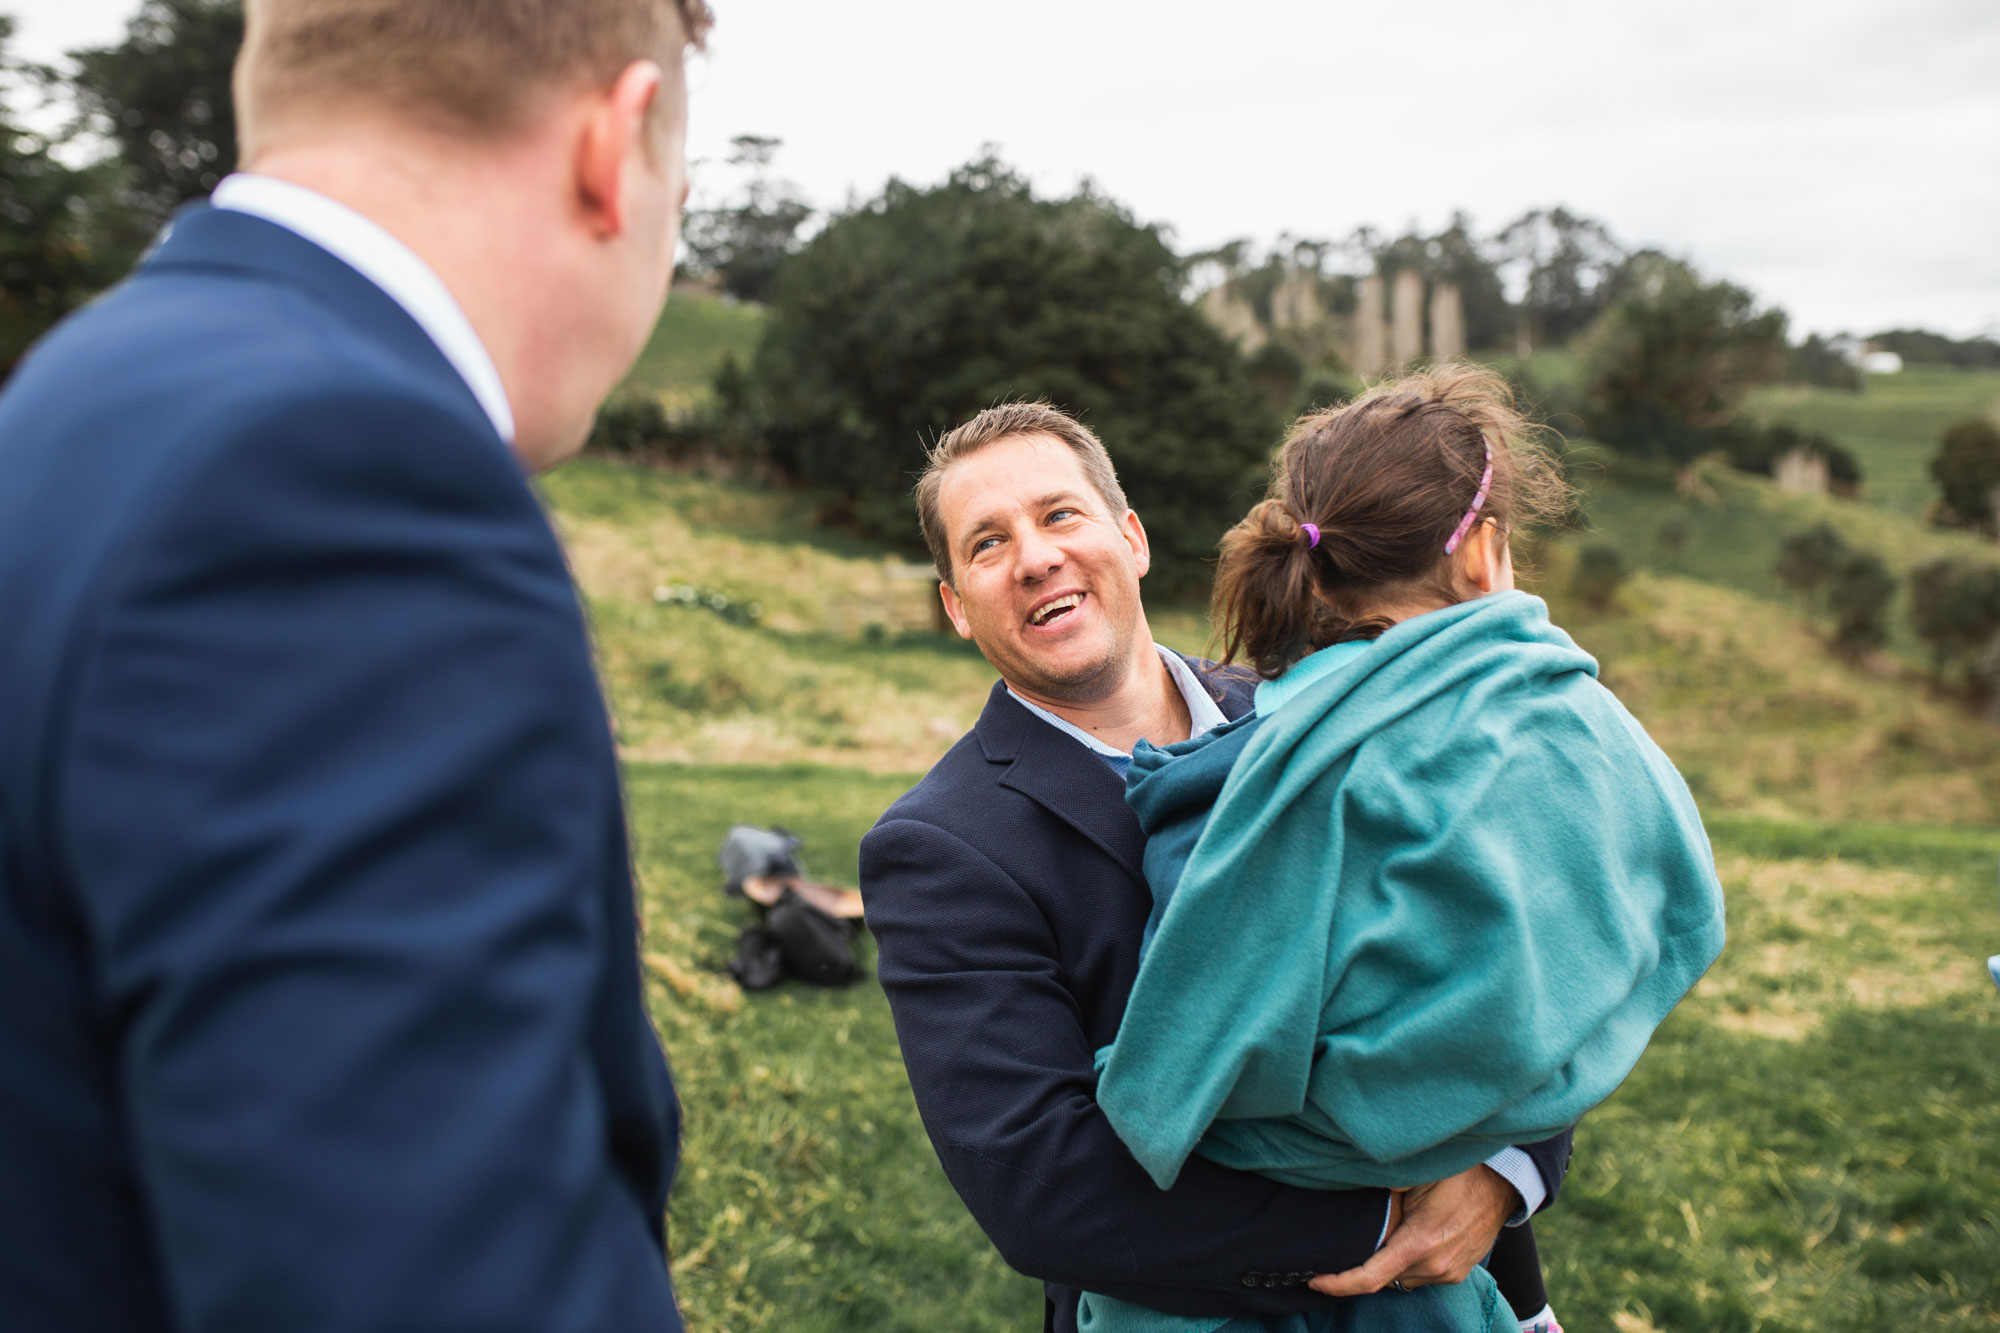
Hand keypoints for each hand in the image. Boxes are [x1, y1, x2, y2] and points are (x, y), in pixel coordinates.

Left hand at [1309, 1165, 1515, 1296]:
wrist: (1502, 1185)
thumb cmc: (1459, 1174)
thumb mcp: (1419, 1172)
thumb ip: (1386, 1186)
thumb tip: (1352, 1182)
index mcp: (1420, 1242)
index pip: (1370, 1277)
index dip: (1338, 1283)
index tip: (1314, 1280)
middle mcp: (1435, 1265)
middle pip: (1383, 1277)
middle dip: (1363, 1264)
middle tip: (1348, 1240)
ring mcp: (1448, 1272)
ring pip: (1402, 1277)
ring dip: (1387, 1262)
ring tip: (1384, 1232)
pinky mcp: (1457, 1272)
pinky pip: (1420, 1274)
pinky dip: (1406, 1262)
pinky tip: (1404, 1238)